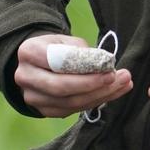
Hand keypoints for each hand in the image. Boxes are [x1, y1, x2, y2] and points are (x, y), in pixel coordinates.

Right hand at [15, 34, 132, 117]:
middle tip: (120, 79)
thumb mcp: (67, 39)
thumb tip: (102, 65)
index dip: (84, 69)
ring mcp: (32, 97)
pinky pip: (70, 110)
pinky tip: (111, 93)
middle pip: (61, 87)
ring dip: (100, 96)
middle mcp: (25, 77)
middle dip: (94, 85)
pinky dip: (94, 102)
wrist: (38, 62)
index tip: (109, 69)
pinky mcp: (43, 110)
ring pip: (68, 102)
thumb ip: (81, 51)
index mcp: (29, 52)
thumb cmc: (56, 47)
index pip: (57, 63)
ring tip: (123, 85)